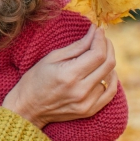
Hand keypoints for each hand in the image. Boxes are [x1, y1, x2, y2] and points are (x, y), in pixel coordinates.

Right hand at [2, 25, 116, 129]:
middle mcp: (81, 91)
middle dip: (107, 46)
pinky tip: (105, 71)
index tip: (98, 30)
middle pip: (108, 64)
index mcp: (69, 75)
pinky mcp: (89, 111)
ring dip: (108, 61)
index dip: (101, 39)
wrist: (28, 108)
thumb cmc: (35, 80)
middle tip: (101, 38)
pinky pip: (110, 92)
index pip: (97, 54)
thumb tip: (94, 32)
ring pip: (111, 77)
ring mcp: (87, 103)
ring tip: (100, 53)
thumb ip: (77, 46)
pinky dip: (111, 78)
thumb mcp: (51, 58)